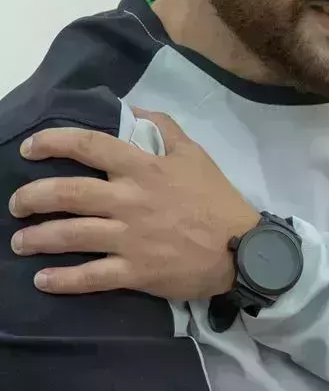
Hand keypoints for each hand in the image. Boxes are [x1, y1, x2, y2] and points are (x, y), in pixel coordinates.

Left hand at [9, 110, 259, 299]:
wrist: (244, 250)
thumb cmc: (218, 201)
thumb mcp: (196, 155)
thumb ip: (164, 129)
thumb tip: (132, 109)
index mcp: (144, 169)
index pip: (89, 146)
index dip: (52, 143)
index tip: (29, 148)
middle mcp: (130, 201)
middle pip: (68, 193)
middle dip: (32, 197)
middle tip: (17, 203)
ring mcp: (131, 238)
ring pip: (71, 235)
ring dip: (37, 238)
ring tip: (21, 242)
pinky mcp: (136, 271)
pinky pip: (91, 276)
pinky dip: (62, 280)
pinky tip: (43, 280)